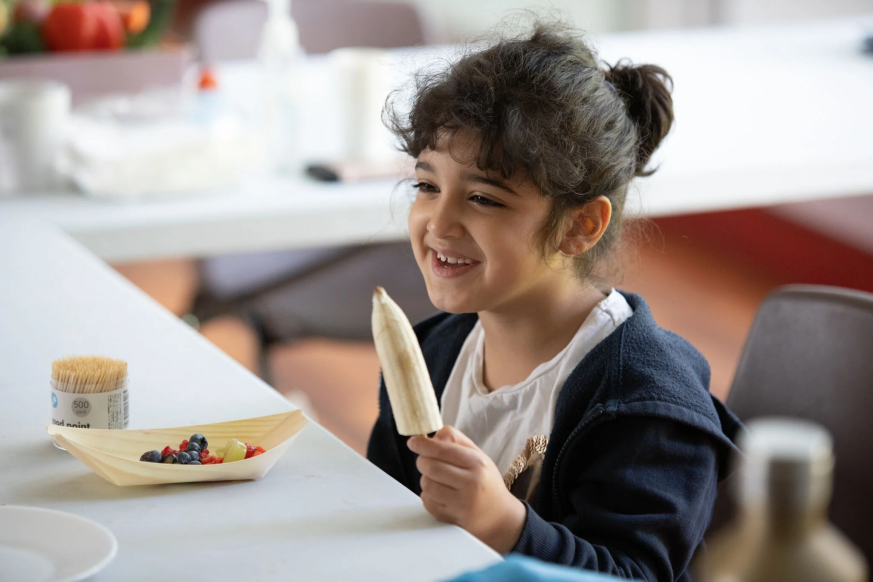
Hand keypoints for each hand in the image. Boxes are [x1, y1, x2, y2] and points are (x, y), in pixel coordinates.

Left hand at [407, 425, 526, 553]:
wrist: (499, 515)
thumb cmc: (485, 481)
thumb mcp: (478, 455)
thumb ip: (456, 440)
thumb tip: (431, 436)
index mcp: (477, 463)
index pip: (443, 450)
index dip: (423, 445)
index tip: (413, 442)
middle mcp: (471, 483)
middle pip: (431, 467)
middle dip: (422, 461)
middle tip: (425, 461)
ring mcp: (462, 504)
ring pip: (427, 485)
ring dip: (426, 479)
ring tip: (437, 479)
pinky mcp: (453, 519)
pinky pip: (427, 503)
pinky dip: (428, 496)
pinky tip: (440, 494)